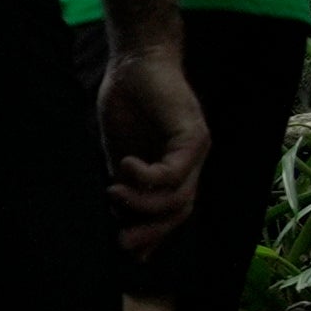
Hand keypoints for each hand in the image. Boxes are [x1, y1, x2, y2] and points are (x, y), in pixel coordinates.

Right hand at [97, 44, 209, 253]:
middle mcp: (191, 164)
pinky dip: (147, 176)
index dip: (151, 234)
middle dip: (151, 232)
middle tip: (121, 241)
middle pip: (180, 211)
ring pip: (179, 197)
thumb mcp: (119, 151)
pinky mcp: (194, 135)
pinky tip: (125, 166)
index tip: (125, 249)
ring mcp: (196, 151)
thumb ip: (124, 182)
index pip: (171, 212)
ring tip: (114, 194)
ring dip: (144, 204)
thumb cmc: (126, 101)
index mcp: (174, 169)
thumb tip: (117, 216)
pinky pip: (175, 172)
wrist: (134, 61)